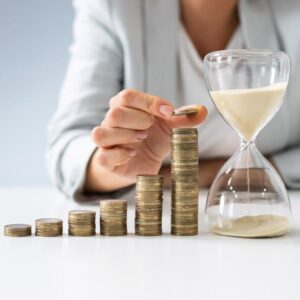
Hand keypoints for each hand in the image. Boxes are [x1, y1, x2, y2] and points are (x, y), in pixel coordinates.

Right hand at [85, 89, 206, 191]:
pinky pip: (103, 156)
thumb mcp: (169, 128)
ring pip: (102, 133)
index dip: (149, 103)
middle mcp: (111, 121)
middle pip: (115, 113)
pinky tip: (132, 154)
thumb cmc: (153, 140)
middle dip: (138, 120)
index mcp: (126, 107)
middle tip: (150, 129)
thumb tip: (202, 111)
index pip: (128, 96)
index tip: (169, 112)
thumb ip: (182, 119)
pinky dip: (119, 155)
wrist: (141, 162)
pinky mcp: (105, 159)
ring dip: (126, 136)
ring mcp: (106, 141)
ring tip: (142, 139)